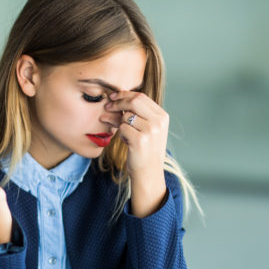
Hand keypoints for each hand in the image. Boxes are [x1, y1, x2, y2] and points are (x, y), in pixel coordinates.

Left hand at [105, 91, 168, 216]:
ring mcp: (150, 130)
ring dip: (118, 123)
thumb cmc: (144, 151)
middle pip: (134, 101)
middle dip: (117, 102)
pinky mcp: (140, 140)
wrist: (148, 173)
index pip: (141, 96)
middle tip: (107, 106)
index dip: (124, 94)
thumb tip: (113, 100)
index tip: (112, 97)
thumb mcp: (145, 129)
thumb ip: (135, 114)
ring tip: (121, 132)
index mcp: (162, 116)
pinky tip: (126, 142)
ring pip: (125, 116)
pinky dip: (120, 134)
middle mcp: (158, 121)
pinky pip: (122, 128)